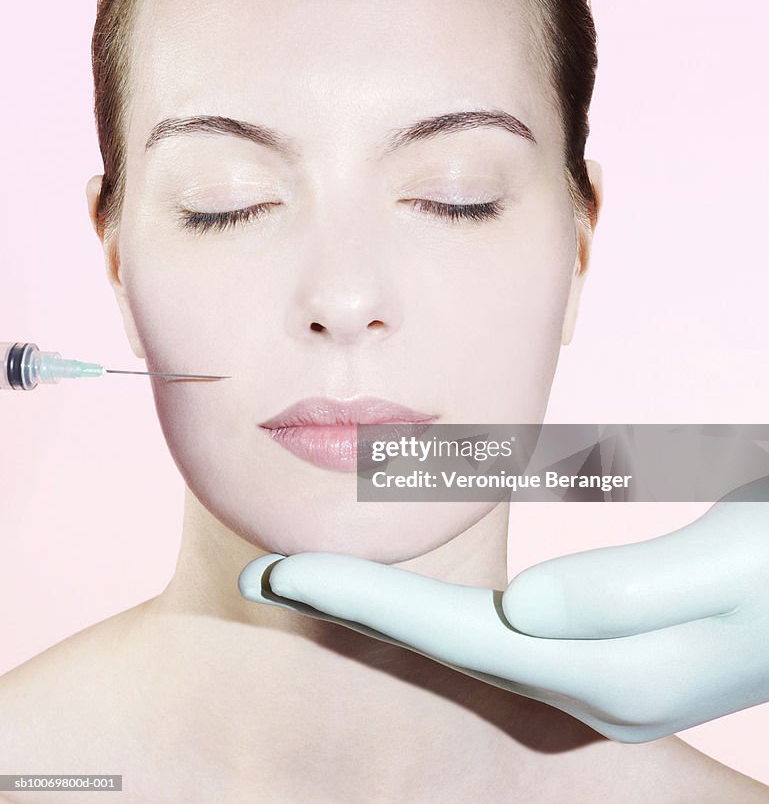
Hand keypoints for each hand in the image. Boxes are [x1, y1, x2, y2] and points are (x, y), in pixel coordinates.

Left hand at [239, 482, 768, 742]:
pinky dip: (437, 612)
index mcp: (614, 671)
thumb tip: (520, 614)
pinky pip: (499, 634)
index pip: (457, 636)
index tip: (277, 575)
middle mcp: (597, 686)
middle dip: (352, 610)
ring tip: (313, 586)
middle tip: (263, 576)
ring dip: (386, 612)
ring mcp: (604, 675)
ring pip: (466, 643)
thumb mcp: (730, 565)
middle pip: (445, 646)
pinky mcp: (612, 649)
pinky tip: (409, 603)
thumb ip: (629, 596)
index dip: (361, 602)